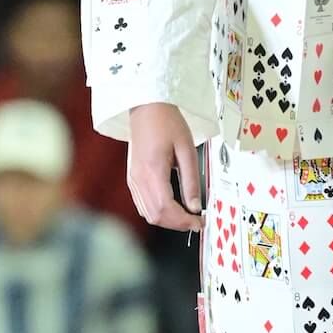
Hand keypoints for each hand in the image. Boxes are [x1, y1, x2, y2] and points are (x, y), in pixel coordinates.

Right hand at [127, 102, 203, 231]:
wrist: (147, 107)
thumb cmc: (167, 122)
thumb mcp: (187, 149)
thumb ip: (191, 180)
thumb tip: (195, 206)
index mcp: (152, 170)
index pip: (166, 209)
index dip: (184, 221)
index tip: (200, 222)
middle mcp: (138, 178)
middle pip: (155, 216)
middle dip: (177, 224)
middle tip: (196, 221)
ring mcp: (132, 179)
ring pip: (148, 214)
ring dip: (168, 220)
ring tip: (187, 215)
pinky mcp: (132, 178)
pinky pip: (143, 205)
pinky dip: (158, 212)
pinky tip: (172, 207)